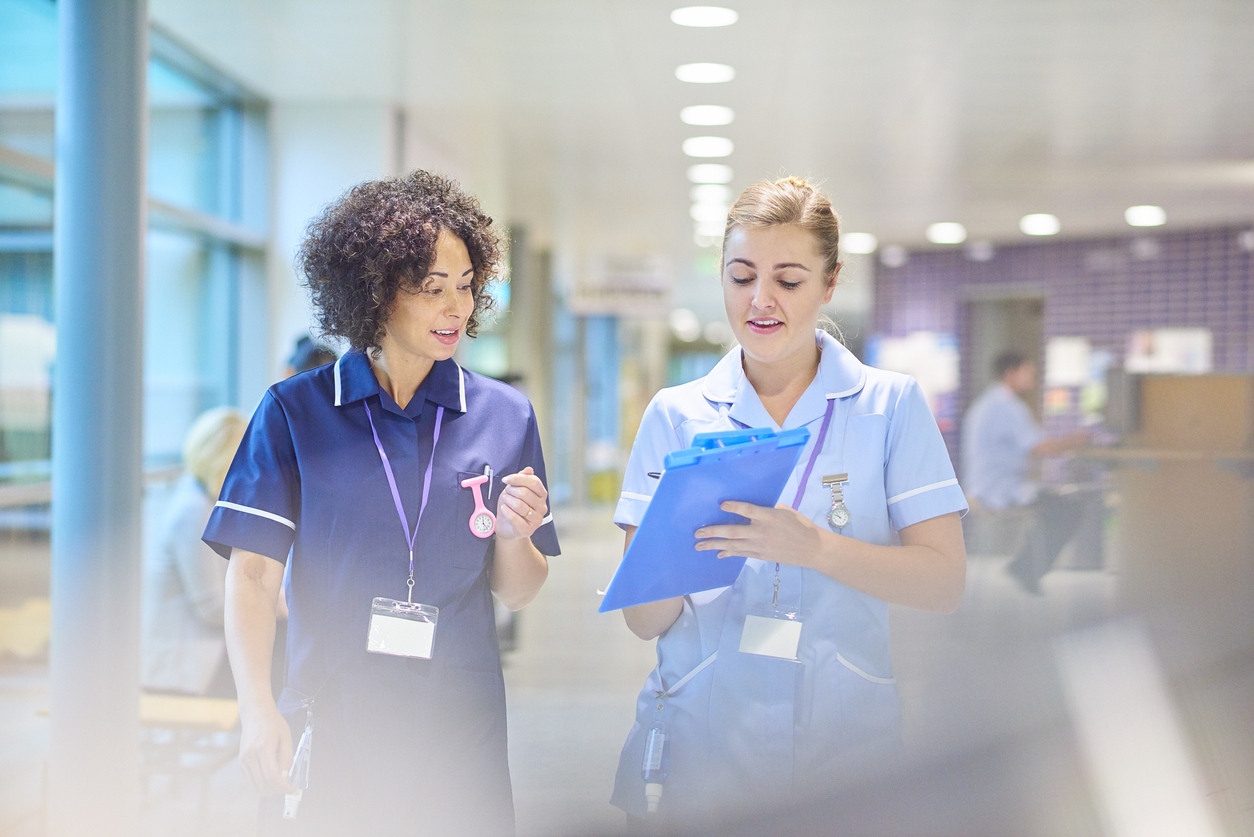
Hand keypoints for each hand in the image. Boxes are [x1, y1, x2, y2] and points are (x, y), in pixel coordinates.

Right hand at [238, 702, 295, 795]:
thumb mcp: (286, 737)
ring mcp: (243, 761)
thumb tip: (285, 776)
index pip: (272, 776)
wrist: (256, 714)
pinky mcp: (241, 763)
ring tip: (280, 783)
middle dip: (277, 790)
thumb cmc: (273, 724)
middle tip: (287, 787)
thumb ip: (287, 758)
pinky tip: (271, 778)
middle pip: (263, 785)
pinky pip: (251, 781)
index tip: (292, 789)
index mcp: (262, 748)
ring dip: (269, 790)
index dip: (283, 787)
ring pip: (255, 786)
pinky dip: (262, 784)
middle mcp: (250, 756)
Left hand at [494, 467, 547, 541]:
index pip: (534, 482)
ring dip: (507, 501)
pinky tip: (504, 509)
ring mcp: (536, 519)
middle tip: (506, 493)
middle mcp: (542, 507)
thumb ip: (522, 479)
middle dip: (511, 490)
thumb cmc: (512, 507)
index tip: (506, 479)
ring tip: (505, 501)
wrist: (507, 526)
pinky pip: (515, 518)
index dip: (518, 478)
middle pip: (525, 493)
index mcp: (542, 495)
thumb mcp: (515, 489)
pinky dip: (506, 512)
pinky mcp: (528, 530)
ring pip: (519, 505)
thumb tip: (528, 469)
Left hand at [694, 501, 825, 567]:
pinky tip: (718, 554)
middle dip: (714, 532)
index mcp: (769, 517)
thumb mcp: (785, 512)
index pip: (749, 511)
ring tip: (699, 545)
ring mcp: (760, 546)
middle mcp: (762, 532)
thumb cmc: (800, 526)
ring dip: (715, 545)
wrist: (812, 549)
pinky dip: (728, 553)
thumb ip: (767, 510)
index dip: (735, 507)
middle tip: (698, 532)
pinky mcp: (761, 555)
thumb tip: (752, 510)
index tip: (721, 504)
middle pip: (733, 532)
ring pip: (733, 546)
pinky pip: (741, 554)